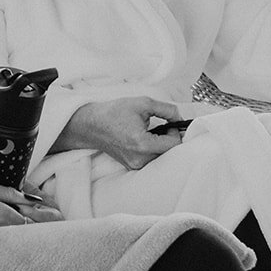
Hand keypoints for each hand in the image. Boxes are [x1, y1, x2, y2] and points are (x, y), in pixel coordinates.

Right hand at [0, 180, 63, 244]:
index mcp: (3, 216)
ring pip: (18, 240)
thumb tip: (32, 200)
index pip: (35, 220)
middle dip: (45, 229)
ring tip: (44, 229)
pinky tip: (18, 236)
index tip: (62, 218)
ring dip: (31, 236)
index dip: (50, 219)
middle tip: (60, 224)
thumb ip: (9, 194)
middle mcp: (0, 233)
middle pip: (30, 234)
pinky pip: (5, 245)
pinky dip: (15, 241)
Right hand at [61, 96, 184, 169]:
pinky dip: (152, 149)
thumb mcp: (143, 103)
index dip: (176, 132)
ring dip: (161, 144)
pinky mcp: (132, 166)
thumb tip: (179, 117)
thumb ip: (167, 110)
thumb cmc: (114, 113)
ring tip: (149, 132)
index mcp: (142, 144)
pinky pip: (151, 160)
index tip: (169, 124)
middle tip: (161, 127)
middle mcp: (140, 159)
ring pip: (161, 157)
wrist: (91, 124)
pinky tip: (143, 139)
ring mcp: (135, 165)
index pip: (174, 144)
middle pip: (169, 153)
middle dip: (169, 139)